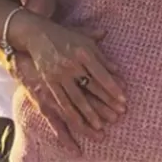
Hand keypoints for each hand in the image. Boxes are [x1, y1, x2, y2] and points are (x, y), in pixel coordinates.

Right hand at [14, 13, 126, 139]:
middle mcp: (72, 63)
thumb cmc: (66, 36)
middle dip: (105, 103)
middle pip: (91, 87)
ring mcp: (59, 74)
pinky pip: (61, 101)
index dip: (113, 87)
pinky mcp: (48, 82)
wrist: (38, 35)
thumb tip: (117, 69)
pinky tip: (79, 124)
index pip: (101, 73)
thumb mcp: (85, 40)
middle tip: (117, 116)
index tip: (123, 99)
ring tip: (100, 127)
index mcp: (83, 51)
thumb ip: (101, 55)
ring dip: (89, 114)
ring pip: (76, 98)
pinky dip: (71, 114)